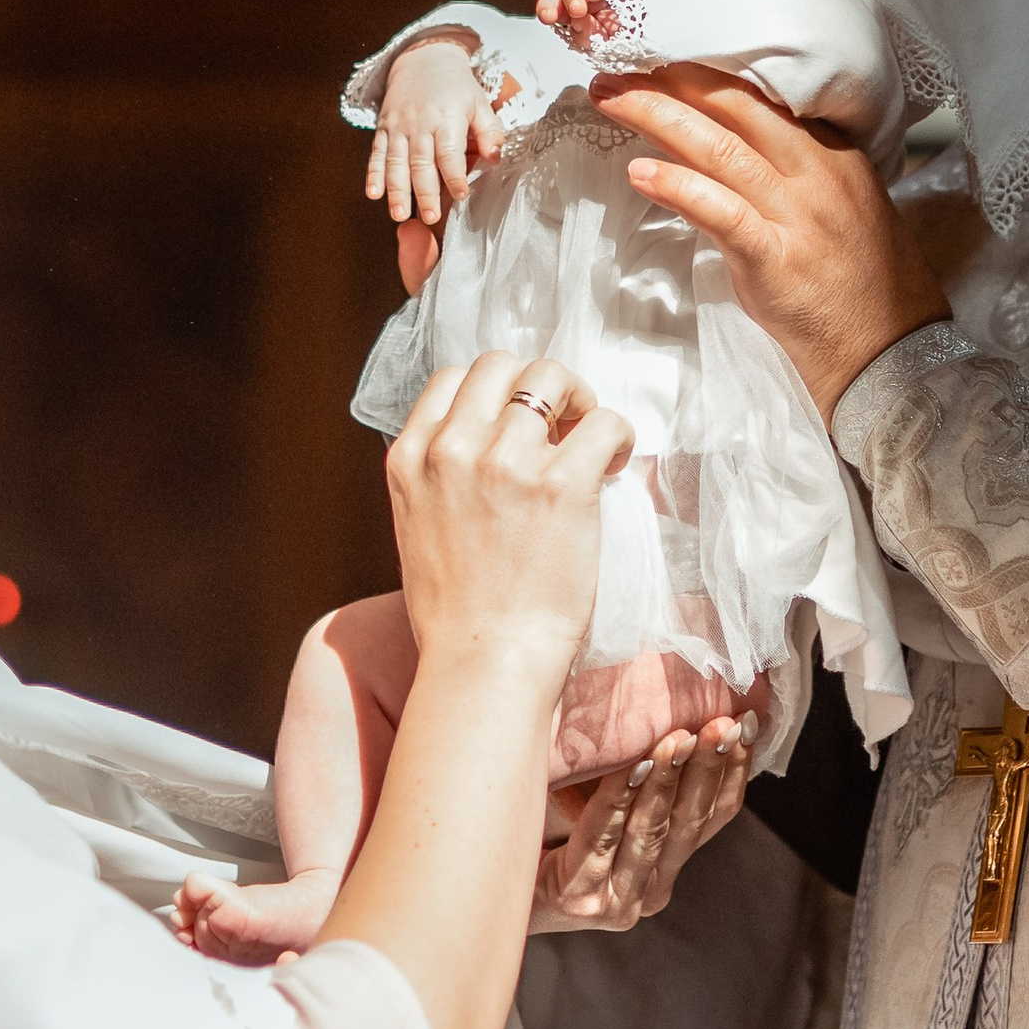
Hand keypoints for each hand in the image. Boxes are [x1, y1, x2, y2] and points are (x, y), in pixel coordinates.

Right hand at [367, 35, 503, 257]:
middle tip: (430, 217)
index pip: (450, 152)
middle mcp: (420, 124)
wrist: (423, 59)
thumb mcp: (480, 103)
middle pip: (421, 162)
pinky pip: (377, 154)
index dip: (455, 175)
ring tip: (399, 215)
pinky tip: (373, 194)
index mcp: (447, 118)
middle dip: (424, 192)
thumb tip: (495, 158)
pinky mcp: (383, 129)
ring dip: (396, 190)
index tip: (460, 196)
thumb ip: (490, 132)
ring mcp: (399, 127)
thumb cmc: (456, 88)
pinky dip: (373, 174)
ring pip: (396, 162)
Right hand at [386, 352, 632, 691]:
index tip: (519, 420)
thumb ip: (441, 478)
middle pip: (501, 363)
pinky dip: (618, 434)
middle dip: (538, 384)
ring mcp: (505, 463)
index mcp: (411, 458)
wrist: (483, 664)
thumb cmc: (457, 616)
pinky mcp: (561, 485)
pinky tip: (618, 463)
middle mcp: (452, 449)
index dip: (494, 391)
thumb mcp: (417, 529)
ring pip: (552, 376)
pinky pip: (604, 421)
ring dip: (581, 401)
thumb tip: (489, 445)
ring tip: (593, 439)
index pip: (453, 379)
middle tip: (565, 422)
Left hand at [532, 721, 749, 932]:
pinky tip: (635, 764)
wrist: (485, 888)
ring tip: (684, 737)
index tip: (748, 723)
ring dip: (671, 778)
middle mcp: (649, 890)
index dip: (735, 770)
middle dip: (711, 766)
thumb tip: (676, 705)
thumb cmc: (540, 834)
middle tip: (726, 723)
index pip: (715, 817)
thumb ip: (638, 779)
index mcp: (664, 867)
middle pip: (692, 821)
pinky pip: (604, 835)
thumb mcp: (602, 806)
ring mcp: (617, 900)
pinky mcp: (581, 897)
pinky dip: (622, 796)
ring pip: (654, 829)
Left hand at [593, 72, 945, 419]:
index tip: (659, 58)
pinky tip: (639, 171)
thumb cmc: (861, 287)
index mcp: (833, 155)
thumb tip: (732, 147)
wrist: (889, 353)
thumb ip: (795, 174)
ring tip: (611, 98)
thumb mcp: (840, 209)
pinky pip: (721, 213)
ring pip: (720, 149)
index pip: (762, 97)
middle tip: (619, 65)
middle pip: (735, 107)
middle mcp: (818, 175)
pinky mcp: (776, 260)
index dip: (705, 73)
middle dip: (671, 80)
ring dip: (657, 117)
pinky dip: (678, 186)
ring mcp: (798, 216)